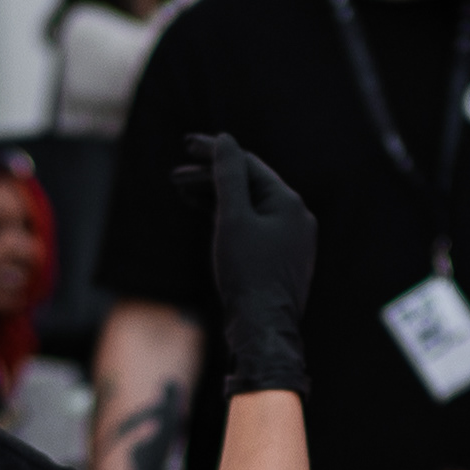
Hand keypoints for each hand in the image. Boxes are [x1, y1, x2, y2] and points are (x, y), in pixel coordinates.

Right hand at [173, 133, 314, 397]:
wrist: (263, 329)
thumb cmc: (247, 275)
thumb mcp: (233, 219)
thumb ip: (228, 176)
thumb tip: (225, 140)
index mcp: (288, 203)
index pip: (247, 164)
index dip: (214, 152)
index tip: (185, 145)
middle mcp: (295, 217)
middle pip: (247, 185)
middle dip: (210, 177)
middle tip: (175, 176)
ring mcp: (289, 240)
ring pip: (248, 207)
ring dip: (216, 198)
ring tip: (182, 192)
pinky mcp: (279, 259)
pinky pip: (253, 228)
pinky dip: (229, 220)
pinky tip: (206, 216)